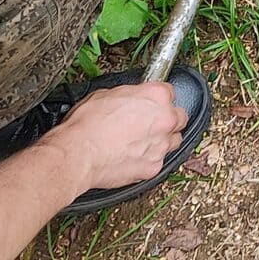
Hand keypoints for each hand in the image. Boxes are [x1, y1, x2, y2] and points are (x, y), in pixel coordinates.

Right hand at [49, 82, 189, 192]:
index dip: (158, 98)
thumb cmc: (87, 125)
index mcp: (155, 96)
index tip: (152, 102)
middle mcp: (164, 120)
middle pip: (180, 117)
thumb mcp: (106, 94)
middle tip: (153, 121)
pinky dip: (150, 159)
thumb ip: (129, 95)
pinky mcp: (154, 167)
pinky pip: (159, 161)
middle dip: (168, 119)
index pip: (170, 92)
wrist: (78, 154)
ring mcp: (161, 145)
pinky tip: (135, 157)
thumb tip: (131, 98)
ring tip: (145, 141)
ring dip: (163, 139)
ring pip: (174, 141)